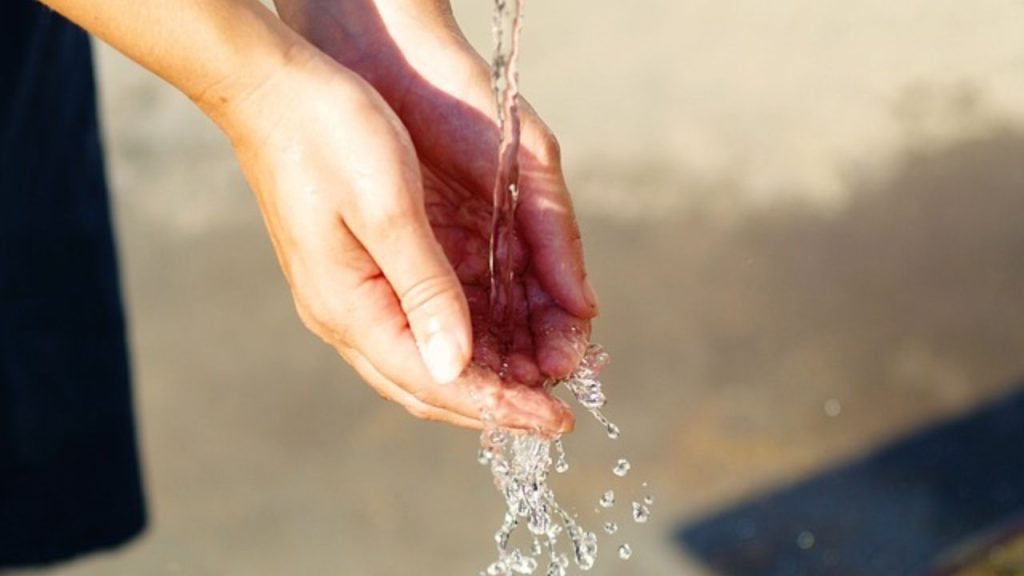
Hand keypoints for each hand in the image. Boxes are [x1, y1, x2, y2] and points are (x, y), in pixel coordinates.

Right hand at [275, 0, 599, 400]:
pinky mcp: (357, 272)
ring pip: (422, 360)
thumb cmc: (330, 134)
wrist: (272, 88)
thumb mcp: (389, 209)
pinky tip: (498, 338)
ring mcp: (347, 295)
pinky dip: (462, 341)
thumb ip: (425, 290)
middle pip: (427, 385)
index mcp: (349, 306)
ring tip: (537, 380)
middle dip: (494, 404)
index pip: (434, 381)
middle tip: (554, 414)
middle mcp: (344, 314)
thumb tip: (456, 366)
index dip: (498, 406)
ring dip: (482, 376)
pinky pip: (414, 327)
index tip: (555, 421)